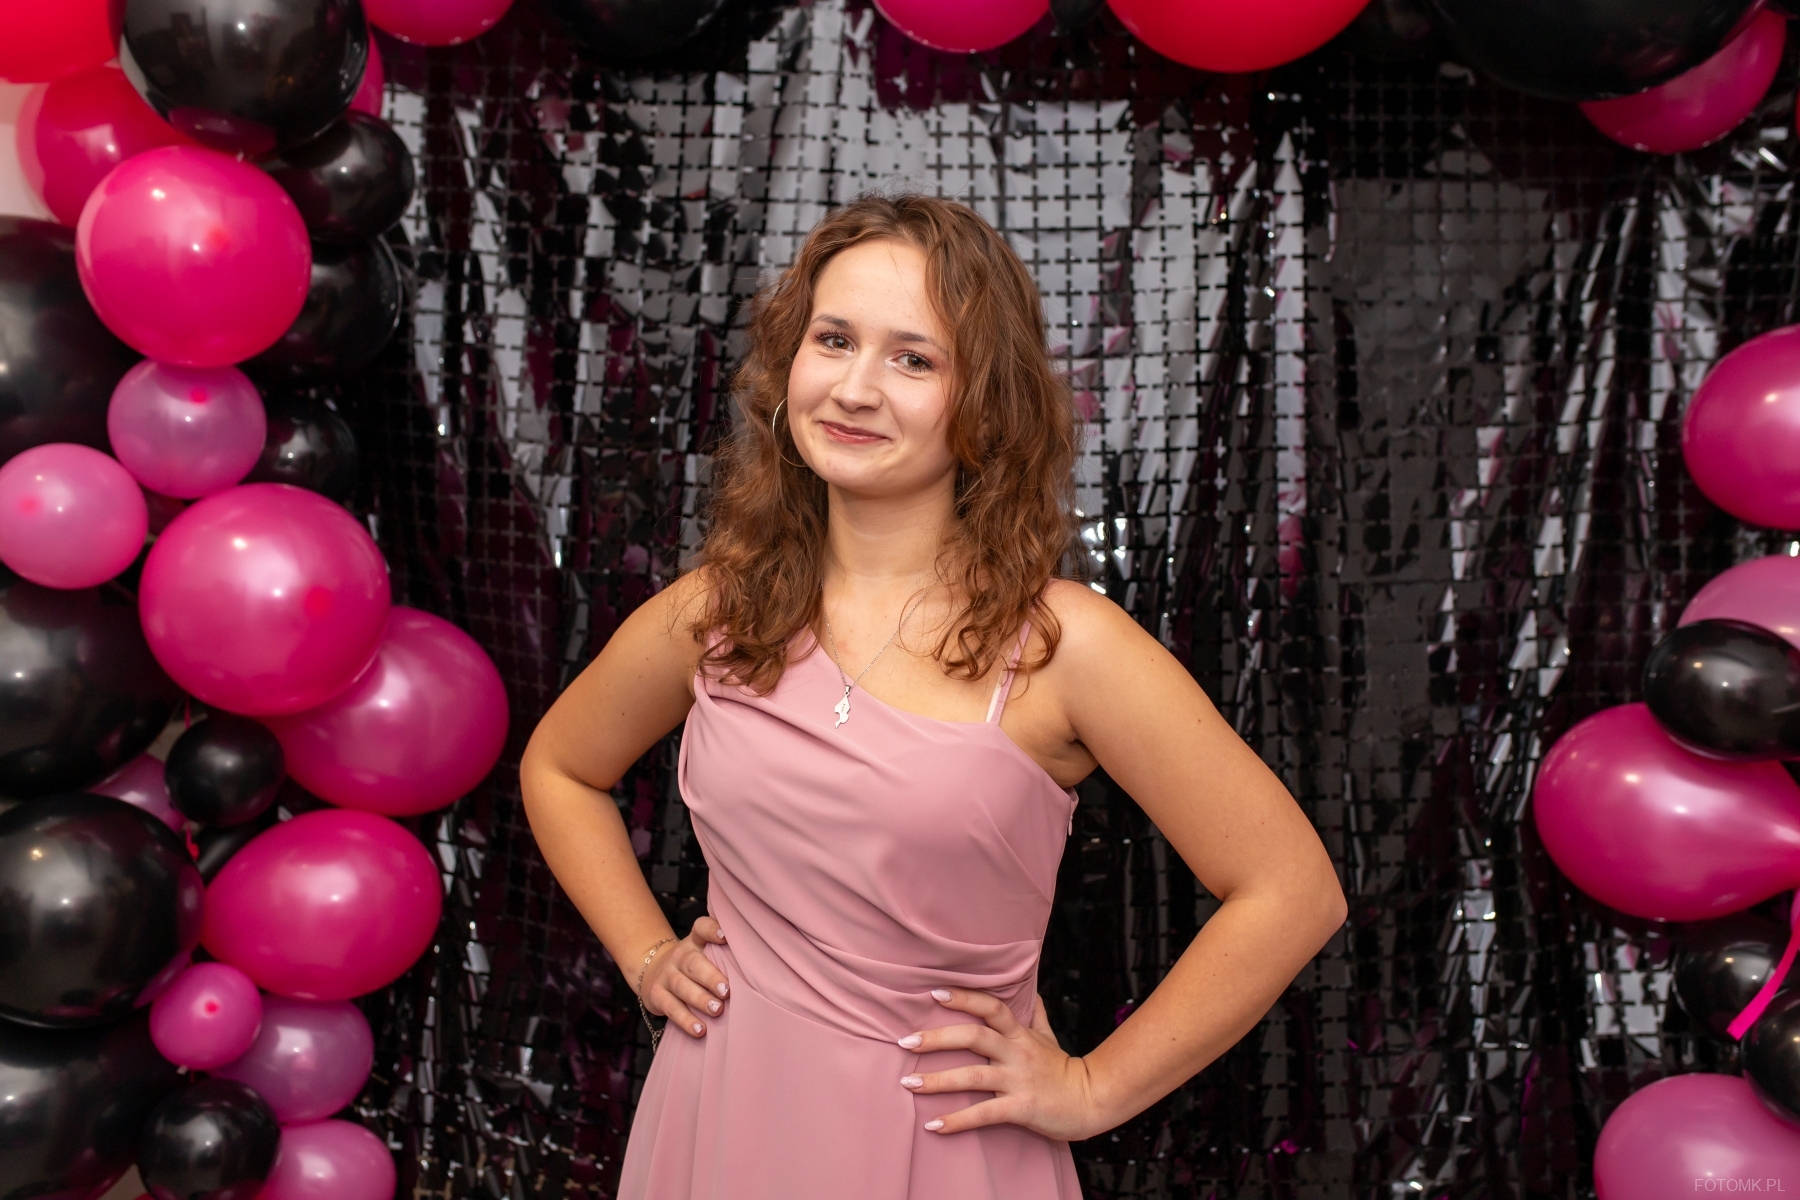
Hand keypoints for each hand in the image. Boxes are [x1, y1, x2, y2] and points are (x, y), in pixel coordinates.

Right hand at [637, 917, 729, 1038]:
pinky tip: (700, 1030)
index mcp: (694, 942)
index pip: (701, 928)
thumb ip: (725, 953)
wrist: (653, 972)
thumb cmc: (693, 966)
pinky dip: (686, 1021)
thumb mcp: (704, 952)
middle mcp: (679, 956)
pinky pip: (672, 1009)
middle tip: (727, 991)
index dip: (712, 930)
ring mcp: (666, 976)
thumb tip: (760, 960)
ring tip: (717, 1010)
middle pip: (693, 963)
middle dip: (710, 977)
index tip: (725, 937)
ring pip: (682, 987)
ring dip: (700, 1000)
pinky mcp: (657, 996)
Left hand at [898, 988, 1102, 1140]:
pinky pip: (984, 1114)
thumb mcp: (1048, 1036)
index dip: (964, 998)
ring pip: (973, 1076)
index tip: (934, 993)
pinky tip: (933, 1125)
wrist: (1091, 1101)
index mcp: (1020, 1034)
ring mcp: (1018, 1081)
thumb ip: (1035, 1014)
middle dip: (937, 1038)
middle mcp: (1016, 1053)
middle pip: (974, 1037)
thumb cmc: (1063, 1069)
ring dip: (938, 1080)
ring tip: (909, 1083)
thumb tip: (1030, 990)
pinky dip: (957, 1120)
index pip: (991, 1007)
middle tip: (905, 1042)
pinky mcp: (1020, 1108)